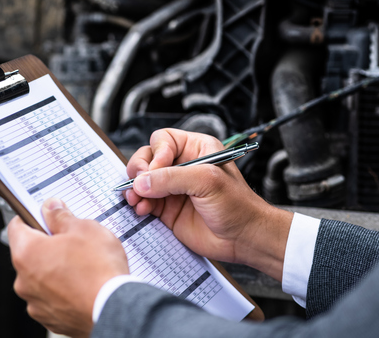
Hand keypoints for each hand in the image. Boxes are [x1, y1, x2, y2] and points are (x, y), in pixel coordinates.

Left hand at [8, 198, 128, 337]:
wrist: (113, 308)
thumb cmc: (98, 270)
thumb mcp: (83, 228)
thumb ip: (61, 216)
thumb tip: (52, 208)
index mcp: (26, 253)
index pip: (17, 226)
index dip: (33, 216)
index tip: (46, 215)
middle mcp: (24, 281)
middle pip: (30, 253)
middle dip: (48, 245)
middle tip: (72, 241)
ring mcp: (36, 303)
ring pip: (41, 277)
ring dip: (56, 269)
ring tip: (82, 266)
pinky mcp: (50, 318)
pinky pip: (52, 297)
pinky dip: (63, 290)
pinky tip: (83, 284)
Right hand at [125, 129, 291, 280]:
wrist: (243, 238)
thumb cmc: (237, 205)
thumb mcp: (207, 181)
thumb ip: (172, 178)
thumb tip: (142, 182)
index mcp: (196, 149)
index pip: (163, 140)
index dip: (156, 153)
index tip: (156, 170)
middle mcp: (182, 165)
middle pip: (148, 158)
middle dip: (140, 171)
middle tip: (140, 185)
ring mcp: (173, 188)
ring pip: (142, 180)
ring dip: (135, 189)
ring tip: (136, 199)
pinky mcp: (167, 208)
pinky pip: (144, 201)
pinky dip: (138, 204)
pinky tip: (142, 209)